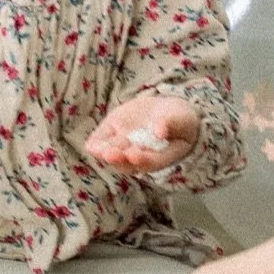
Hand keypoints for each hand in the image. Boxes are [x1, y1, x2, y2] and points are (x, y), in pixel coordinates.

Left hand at [84, 93, 199, 175]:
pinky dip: (97, 144)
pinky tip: (92, 147)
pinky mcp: (114, 132)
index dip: (143, 160)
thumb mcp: (181, 120)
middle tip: (111, 155)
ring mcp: (125, 145)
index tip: (134, 156)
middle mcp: (140, 155)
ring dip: (105, 154)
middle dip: (119, 158)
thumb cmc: (179, 119)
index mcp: (160, 156)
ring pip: (114, 154)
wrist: (166, 110)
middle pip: (128, 162)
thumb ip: (171, 125)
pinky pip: (103, 141)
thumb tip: (160, 131)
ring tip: (99, 151)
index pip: (151, 162)